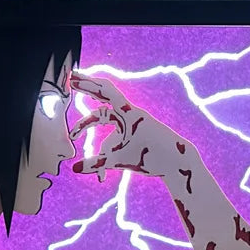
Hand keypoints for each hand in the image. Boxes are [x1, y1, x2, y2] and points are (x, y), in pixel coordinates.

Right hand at [69, 73, 195, 182]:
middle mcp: (129, 116)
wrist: (177, 163)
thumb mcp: (123, 159)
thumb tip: (76, 168)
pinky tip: (101, 172)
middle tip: (71, 80)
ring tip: (73, 136)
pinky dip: (103, 150)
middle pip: (104, 97)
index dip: (89, 84)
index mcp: (130, 114)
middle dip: (87, 89)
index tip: (74, 77)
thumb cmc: (154, 156)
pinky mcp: (131, 135)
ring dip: (88, 126)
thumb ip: (98, 163)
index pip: (106, 93)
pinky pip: (112, 137)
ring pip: (103, 121)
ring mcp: (129, 125)